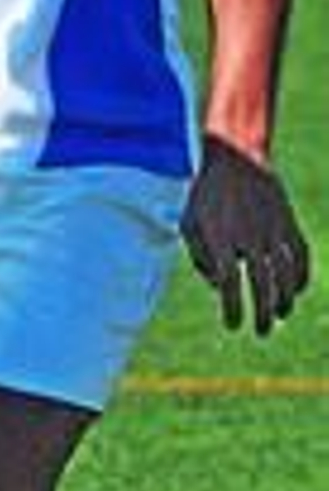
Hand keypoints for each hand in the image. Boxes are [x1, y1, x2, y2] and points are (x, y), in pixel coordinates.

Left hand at [182, 134, 309, 335]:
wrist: (234, 157)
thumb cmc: (204, 195)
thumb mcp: (189, 222)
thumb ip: (201, 257)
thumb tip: (220, 288)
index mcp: (218, 237)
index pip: (229, 285)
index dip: (233, 310)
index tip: (233, 326)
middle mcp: (247, 236)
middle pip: (262, 286)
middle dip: (262, 314)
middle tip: (261, 332)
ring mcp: (271, 230)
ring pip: (286, 276)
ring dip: (284, 300)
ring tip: (278, 314)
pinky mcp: (288, 223)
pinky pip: (301, 258)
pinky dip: (301, 278)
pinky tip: (296, 290)